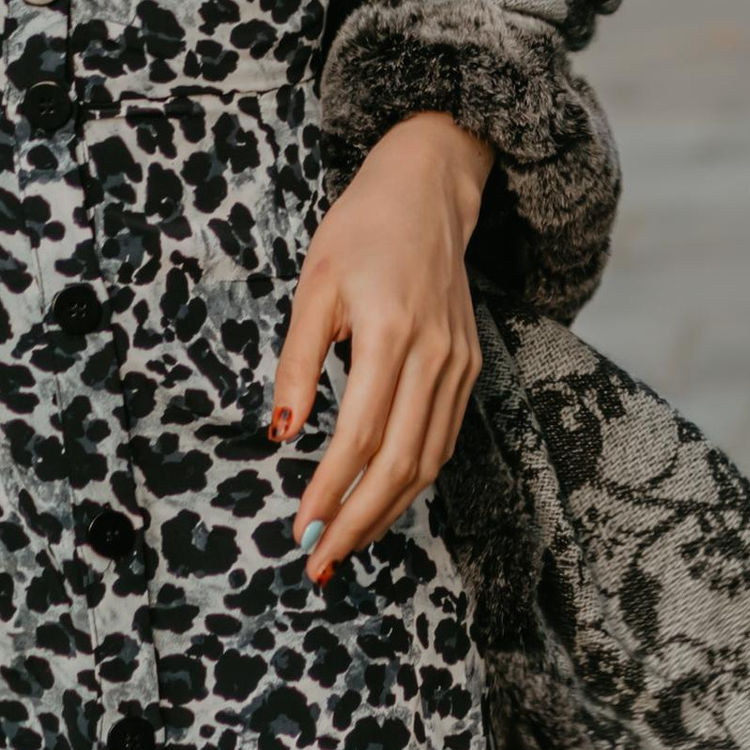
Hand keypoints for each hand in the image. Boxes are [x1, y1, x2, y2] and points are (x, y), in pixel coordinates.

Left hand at [270, 112, 493, 580]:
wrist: (431, 188)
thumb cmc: (362, 230)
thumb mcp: (313, 286)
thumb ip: (297, 361)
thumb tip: (281, 432)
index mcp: (391, 332)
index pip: (359, 434)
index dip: (329, 491)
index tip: (299, 529)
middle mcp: (434, 354)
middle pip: (401, 462)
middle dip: (359, 521)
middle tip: (319, 561)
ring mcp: (459, 361)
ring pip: (429, 459)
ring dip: (388, 511)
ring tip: (345, 545)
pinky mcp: (468, 363)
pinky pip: (444, 437)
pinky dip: (413, 479)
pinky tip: (381, 501)